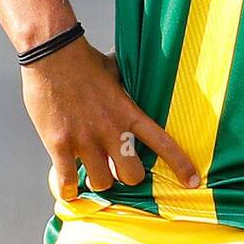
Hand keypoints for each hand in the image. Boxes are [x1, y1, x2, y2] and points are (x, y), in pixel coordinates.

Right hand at [20, 36, 198, 198]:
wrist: (51, 53)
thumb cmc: (83, 59)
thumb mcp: (115, 71)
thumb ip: (126, 85)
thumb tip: (136, 71)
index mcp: (128, 112)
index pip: (163, 143)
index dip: (180, 165)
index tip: (192, 181)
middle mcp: (111, 130)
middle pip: (131, 176)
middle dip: (126, 175)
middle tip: (117, 167)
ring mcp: (85, 140)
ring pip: (101, 183)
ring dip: (97, 180)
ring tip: (90, 170)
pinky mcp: (59, 145)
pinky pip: (67, 183)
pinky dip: (68, 189)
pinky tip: (68, 186)